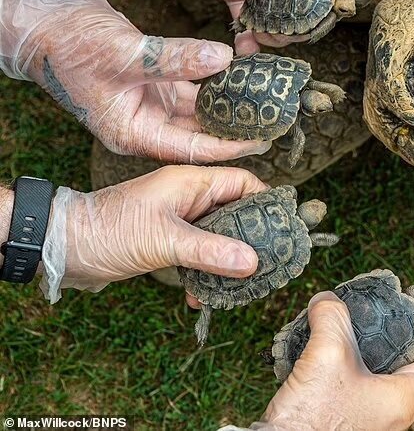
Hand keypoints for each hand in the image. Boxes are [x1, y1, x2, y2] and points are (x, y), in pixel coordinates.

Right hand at [0, 0, 269, 161]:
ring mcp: (150, 102)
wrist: (42, 18)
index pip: (192, 149)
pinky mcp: (154, 80)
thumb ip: (176, 60)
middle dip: (236, 126)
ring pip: (199, 108)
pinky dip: (215, 79)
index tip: (265, 140)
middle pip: (199, 133)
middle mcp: (144, 123)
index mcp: (133, 133)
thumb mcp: (127, 54)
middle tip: (277, 118)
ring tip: (267, 98)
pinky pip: (193, 85)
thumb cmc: (72, 43)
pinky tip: (243, 72)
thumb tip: (225, 59)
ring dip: (229, 102)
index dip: (230, 146)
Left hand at [48, 166, 264, 294]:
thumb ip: (210, 250)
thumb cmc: (109, 230)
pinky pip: (200, 254)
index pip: (243, 183)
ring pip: (219, 237)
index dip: (265, 202)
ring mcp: (179, 219)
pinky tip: (201, 297)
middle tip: (269, 264)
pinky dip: (205, 274)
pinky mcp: (169, 240)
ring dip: (228, 262)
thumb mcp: (164, 240)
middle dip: (251, 239)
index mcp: (191, 182)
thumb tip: (253, 262)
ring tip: (238, 287)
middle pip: (236, 212)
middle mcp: (189, 197)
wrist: (64, 248)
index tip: (283, 228)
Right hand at [256, 292, 413, 429]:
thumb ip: (331, 317)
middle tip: (372, 323)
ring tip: (340, 338)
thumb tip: (327, 300)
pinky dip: (342, 376)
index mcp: (402, 399)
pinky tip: (320, 363)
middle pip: (402, 370)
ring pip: (374, 383)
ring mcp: (370, 425)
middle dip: (387, 343)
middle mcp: (392, 416)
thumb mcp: (326, 354)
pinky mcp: (346, 427)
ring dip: (359, 359)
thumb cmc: (313, 417)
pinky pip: (353, 396)